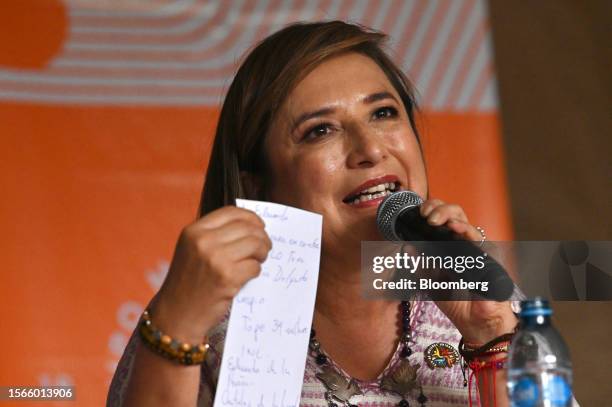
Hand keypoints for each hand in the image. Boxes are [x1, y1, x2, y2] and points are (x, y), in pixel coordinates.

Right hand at [151, 206, 271, 341]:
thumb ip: (214, 234)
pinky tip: (247, 276)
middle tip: (264, 248)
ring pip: (255, 244)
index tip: (259, 227)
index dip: (251, 218)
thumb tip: (251, 225)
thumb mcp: (192, 249)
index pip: (232, 212)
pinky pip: (255, 266)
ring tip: (259, 260)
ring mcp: (215, 259)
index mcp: (194, 231)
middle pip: (248, 227)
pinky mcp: (227, 278)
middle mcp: (204, 241)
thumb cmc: (188, 282)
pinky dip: (256, 271)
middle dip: (262, 237)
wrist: (176, 314)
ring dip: (263, 252)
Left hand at [419, 199, 516, 343]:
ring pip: (466, 224)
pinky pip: (479, 240)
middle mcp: (465, 245)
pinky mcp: (489, 259)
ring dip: (450, 217)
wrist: (476, 324)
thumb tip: (407, 247)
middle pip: (455, 215)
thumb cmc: (456, 302)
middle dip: (440, 208)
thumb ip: (421, 266)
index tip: (418, 214)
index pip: (443, 221)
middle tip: (426, 215)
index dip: (432, 211)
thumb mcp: (432, 283)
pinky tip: (456, 228)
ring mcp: (478, 251)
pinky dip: (467, 232)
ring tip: (435, 219)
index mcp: (450, 247)